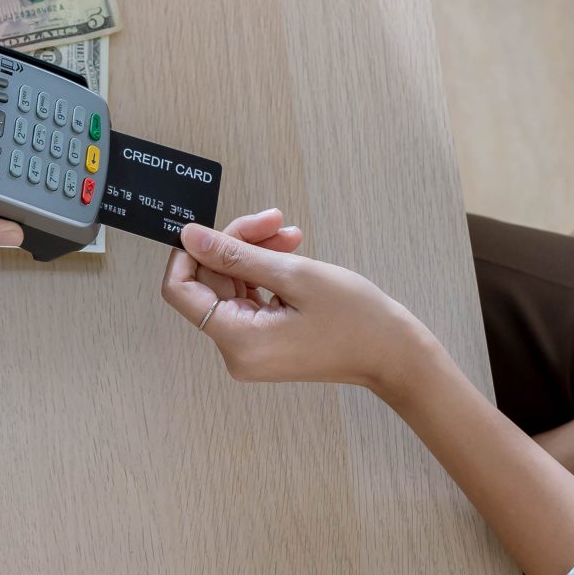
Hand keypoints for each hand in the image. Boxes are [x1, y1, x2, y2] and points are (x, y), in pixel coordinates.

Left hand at [160, 213, 432, 390]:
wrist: (393, 353)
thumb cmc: (356, 318)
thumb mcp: (294, 275)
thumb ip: (236, 254)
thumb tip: (190, 237)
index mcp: (238, 340)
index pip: (179, 290)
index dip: (189, 253)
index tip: (214, 227)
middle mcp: (236, 351)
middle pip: (209, 283)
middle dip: (236, 244)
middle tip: (273, 220)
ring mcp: (250, 349)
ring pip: (231, 286)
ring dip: (255, 254)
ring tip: (291, 235)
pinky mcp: (265, 343)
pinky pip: (250, 299)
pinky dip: (265, 273)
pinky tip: (291, 253)